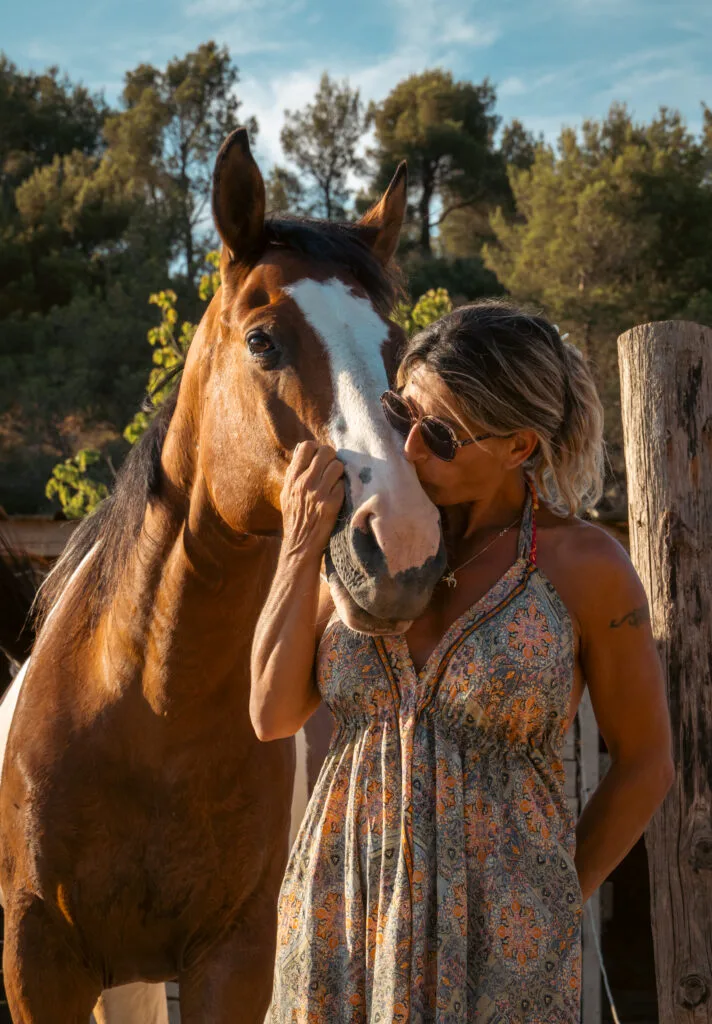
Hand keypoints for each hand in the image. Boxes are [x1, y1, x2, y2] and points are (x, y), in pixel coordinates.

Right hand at [281, 442, 344, 560]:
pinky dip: (343, 487)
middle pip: (326, 452)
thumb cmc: (295, 518)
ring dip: (340, 472)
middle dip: (332, 457)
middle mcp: (305, 482)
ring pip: (338, 466)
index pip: (306, 446)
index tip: (320, 457)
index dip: (317, 448)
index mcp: (292, 478)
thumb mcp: (287, 493)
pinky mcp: (332, 503)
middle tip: (332, 467)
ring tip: (336, 481)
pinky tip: (339, 494)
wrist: (300, 545)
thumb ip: (294, 473)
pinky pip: (343, 484)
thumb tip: (302, 451)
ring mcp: (319, 493)